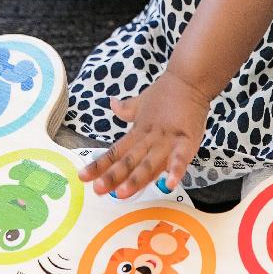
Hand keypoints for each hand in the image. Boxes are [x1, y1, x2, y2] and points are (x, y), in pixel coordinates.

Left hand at [78, 69, 209, 197]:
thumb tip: (111, 103)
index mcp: (138, 132)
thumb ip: (126, 108)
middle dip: (113, 177)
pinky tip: (169, 184)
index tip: (83, 177)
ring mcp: (167, 141)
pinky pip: (180, 158)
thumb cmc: (167, 92)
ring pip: (149, 163)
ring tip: (123, 193)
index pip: (115, 152)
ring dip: (136, 179)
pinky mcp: (186, 140)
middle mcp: (149, 139)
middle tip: (99, 190)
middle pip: (128, 161)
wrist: (189, 80)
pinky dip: (175, 170)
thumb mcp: (142, 102)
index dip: (99, 165)